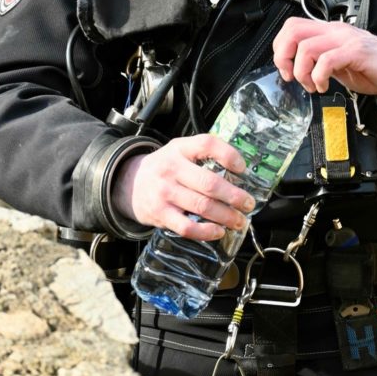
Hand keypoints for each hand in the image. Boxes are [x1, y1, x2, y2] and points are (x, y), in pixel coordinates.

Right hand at [111, 134, 256, 239]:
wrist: (127, 183)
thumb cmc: (164, 167)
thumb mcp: (179, 150)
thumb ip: (204, 154)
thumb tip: (239, 170)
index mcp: (180, 149)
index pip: (207, 144)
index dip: (229, 155)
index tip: (243, 168)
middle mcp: (172, 169)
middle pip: (209, 183)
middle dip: (235, 196)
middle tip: (249, 204)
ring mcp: (165, 192)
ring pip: (202, 206)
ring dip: (226, 216)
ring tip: (239, 221)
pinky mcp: (160, 214)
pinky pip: (187, 227)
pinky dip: (206, 231)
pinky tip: (218, 231)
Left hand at [272, 17, 376, 96]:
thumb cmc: (376, 68)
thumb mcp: (341, 64)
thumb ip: (321, 62)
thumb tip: (298, 69)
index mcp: (330, 32)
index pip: (292, 27)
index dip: (281, 48)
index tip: (286, 70)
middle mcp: (336, 31)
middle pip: (293, 30)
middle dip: (284, 57)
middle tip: (292, 76)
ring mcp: (346, 40)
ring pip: (306, 47)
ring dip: (303, 72)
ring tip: (313, 85)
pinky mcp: (357, 52)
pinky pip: (327, 60)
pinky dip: (319, 77)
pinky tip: (325, 87)